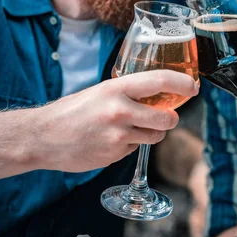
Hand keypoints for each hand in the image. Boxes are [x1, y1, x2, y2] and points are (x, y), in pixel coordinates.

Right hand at [36, 70, 198, 172]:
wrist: (43, 137)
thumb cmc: (73, 110)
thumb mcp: (101, 91)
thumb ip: (128, 92)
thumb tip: (159, 93)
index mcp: (116, 88)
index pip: (160, 81)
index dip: (183, 83)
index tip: (193, 87)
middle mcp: (120, 111)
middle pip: (166, 118)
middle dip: (171, 119)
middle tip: (167, 117)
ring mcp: (118, 136)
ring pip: (154, 137)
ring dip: (151, 134)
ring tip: (132, 128)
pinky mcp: (114, 155)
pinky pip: (135, 149)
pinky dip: (130, 145)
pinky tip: (111, 140)